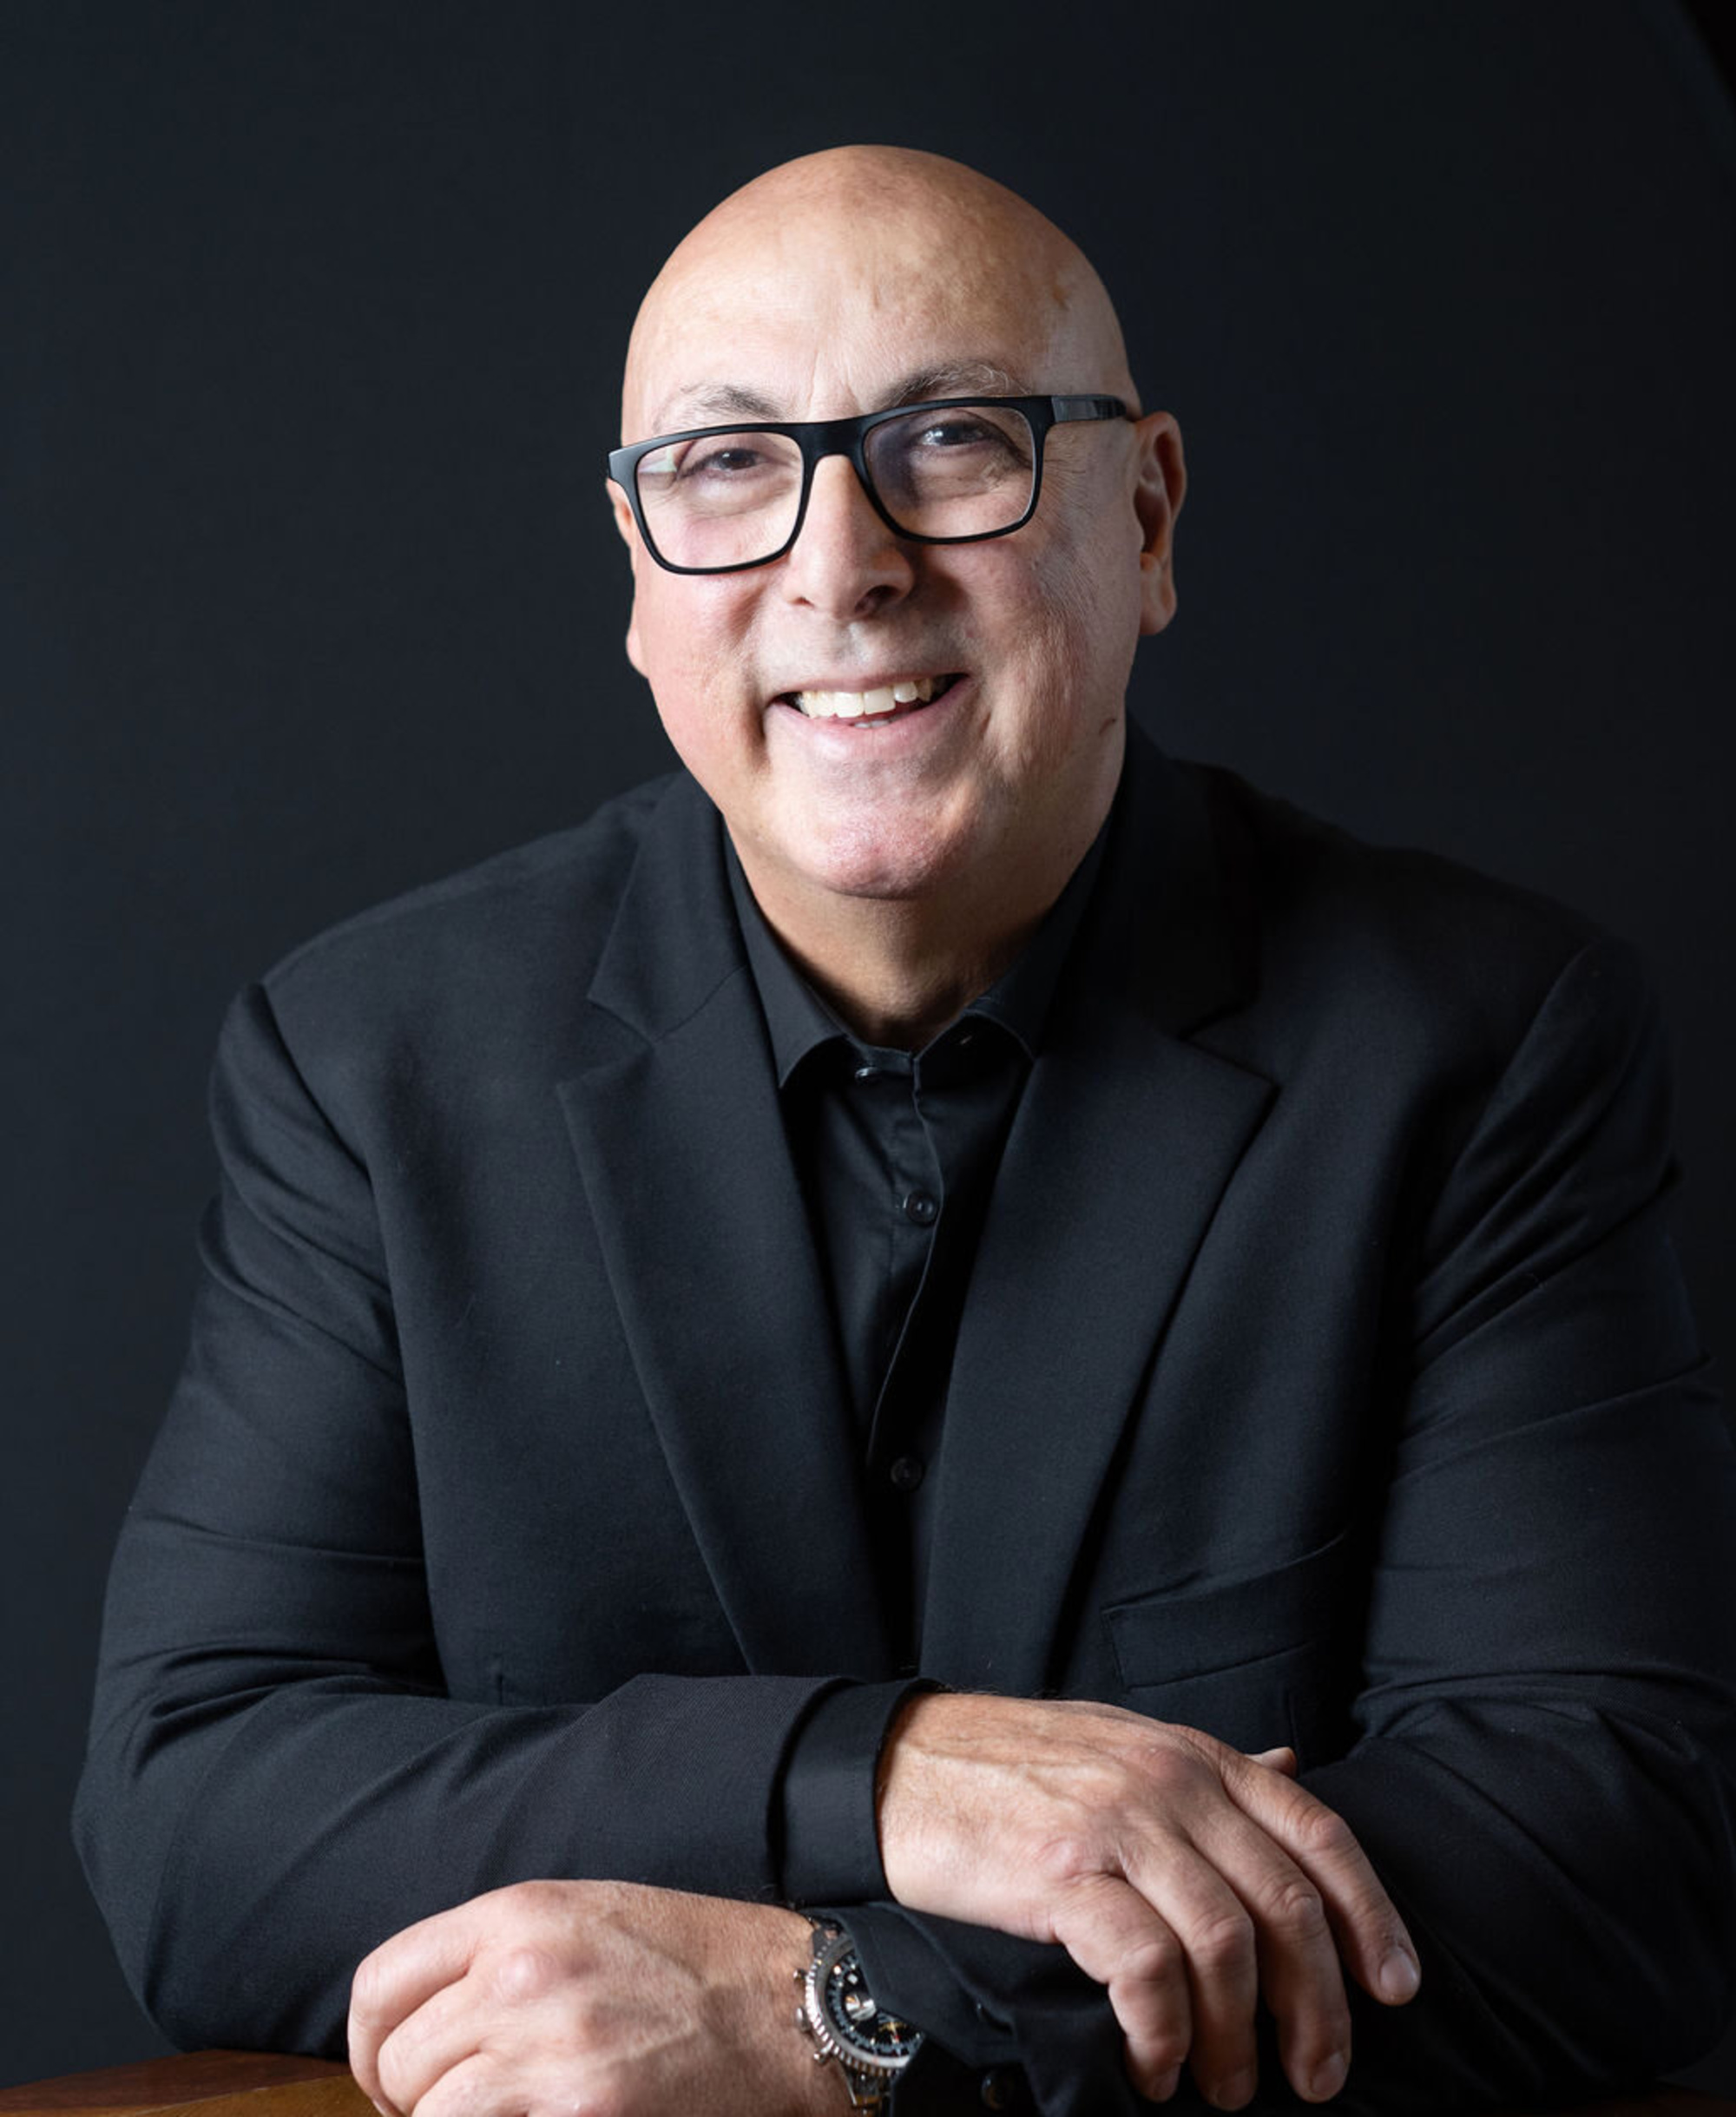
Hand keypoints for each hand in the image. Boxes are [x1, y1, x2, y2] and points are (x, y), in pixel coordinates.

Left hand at [347, 1880, 833, 2116]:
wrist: (787, 2005)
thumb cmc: (692, 1961)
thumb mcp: (585, 1914)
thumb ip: (497, 1951)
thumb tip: (419, 2020)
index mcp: (518, 1914)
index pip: (380, 1984)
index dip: (370, 2042)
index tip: (390, 2073)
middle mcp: (521, 1976)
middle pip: (399, 2061)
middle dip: (410, 2099)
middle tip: (446, 2109)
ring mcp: (550, 2053)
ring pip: (432, 2116)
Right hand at [877, 1694, 1418, 2109]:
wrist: (899, 1763)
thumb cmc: (1015, 1766)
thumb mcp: (1126, 1743)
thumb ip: (1209, 1769)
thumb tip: (1292, 1765)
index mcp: (1196, 1756)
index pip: (1318, 1834)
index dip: (1373, 1917)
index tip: (1397, 1990)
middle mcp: (1170, 1783)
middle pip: (1287, 1905)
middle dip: (1318, 2008)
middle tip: (1312, 2077)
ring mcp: (1117, 1825)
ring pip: (1226, 1946)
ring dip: (1237, 2040)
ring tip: (1221, 2090)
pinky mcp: (1060, 1874)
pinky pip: (1145, 1968)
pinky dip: (1164, 2034)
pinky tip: (1154, 2068)